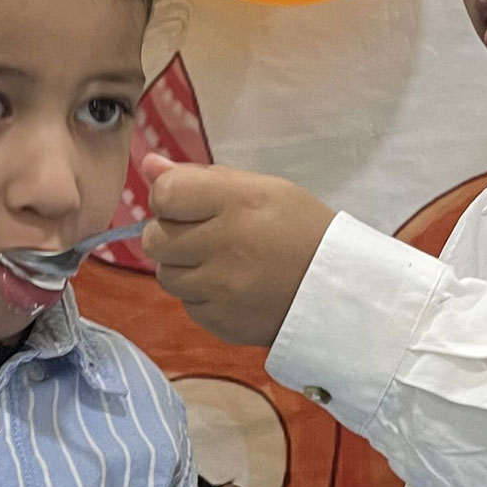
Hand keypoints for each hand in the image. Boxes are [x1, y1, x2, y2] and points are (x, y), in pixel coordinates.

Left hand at [140, 154, 335, 346]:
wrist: (337, 289)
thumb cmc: (299, 228)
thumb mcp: (260, 188)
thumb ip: (200, 177)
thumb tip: (148, 165)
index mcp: (235, 202)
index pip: (164, 194)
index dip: (169, 198)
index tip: (188, 204)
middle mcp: (223, 244)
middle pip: (154, 239)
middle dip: (170, 235)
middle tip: (203, 235)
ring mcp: (220, 288)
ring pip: (165, 275)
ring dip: (183, 267)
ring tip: (219, 263)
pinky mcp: (219, 320)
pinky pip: (186, 304)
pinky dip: (200, 295)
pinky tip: (230, 287)